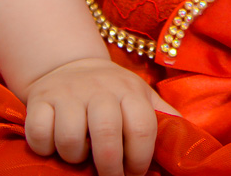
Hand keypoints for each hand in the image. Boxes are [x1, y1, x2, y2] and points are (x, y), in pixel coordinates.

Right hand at [23, 57, 179, 175]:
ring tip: (80, 154)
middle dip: (109, 168)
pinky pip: (39, 133)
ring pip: (69, 139)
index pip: (142, 127)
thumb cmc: (111, 92)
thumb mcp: (141, 97)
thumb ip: (164, 117)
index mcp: (129, 91)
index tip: (135, 173)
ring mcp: (67, 93)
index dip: (140, 159)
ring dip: (74, 157)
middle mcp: (99, 89)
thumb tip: (192, 141)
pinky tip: (53, 144)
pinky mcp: (39, 99)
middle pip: (106, 135)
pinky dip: (44, 147)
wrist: (69, 65)